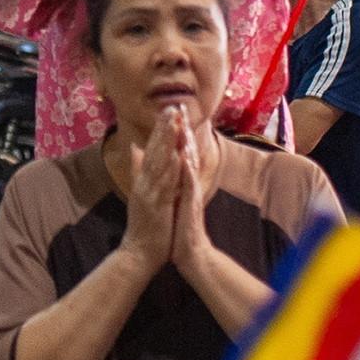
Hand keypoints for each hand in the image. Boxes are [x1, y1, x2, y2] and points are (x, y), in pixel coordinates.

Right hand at [119, 107, 182, 274]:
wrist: (138, 252)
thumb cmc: (143, 225)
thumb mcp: (138, 193)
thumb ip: (136, 168)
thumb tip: (134, 146)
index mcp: (141, 179)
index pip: (151, 149)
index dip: (159, 130)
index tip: (168, 111)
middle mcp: (143, 182)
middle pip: (154, 151)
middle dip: (164, 128)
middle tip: (172, 107)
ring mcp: (148, 193)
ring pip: (159, 162)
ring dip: (167, 142)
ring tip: (175, 122)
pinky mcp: (156, 205)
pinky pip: (165, 184)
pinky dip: (172, 168)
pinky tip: (179, 154)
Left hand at [168, 112, 214, 275]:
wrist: (189, 252)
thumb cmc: (179, 226)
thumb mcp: (172, 199)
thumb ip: (170, 180)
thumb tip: (167, 164)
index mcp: (181, 181)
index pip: (178, 152)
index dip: (174, 132)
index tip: (169, 112)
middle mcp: (188, 183)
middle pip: (186, 152)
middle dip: (182, 130)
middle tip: (179, 107)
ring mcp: (191, 193)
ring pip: (189, 164)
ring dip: (187, 145)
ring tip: (184, 125)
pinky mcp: (192, 205)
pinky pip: (190, 186)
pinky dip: (187, 171)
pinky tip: (185, 158)